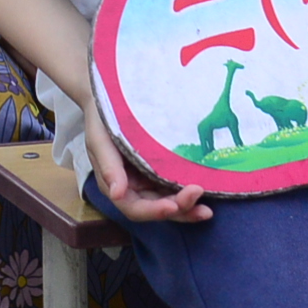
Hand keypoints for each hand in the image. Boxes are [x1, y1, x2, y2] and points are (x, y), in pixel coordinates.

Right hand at [83, 103, 209, 224]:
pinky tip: (206, 190)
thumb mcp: (100, 140)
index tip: (172, 206)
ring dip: (187, 207)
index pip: (135, 208)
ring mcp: (148, 179)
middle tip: (202, 207)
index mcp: (115, 185)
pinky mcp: (160, 168)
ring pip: (168, 200)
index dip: (154, 211)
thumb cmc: (101, 119)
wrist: (110, 96)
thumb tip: (117, 194)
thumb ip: (109, 167)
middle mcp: (133, 188)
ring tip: (207, 210)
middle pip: (156, 208)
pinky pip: (174, 184)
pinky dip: (188, 191)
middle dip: (179, 210)